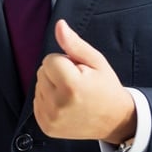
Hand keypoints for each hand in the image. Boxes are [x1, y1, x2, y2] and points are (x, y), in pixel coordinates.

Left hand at [34, 19, 135, 143]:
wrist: (114, 120)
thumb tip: (59, 25)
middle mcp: (58, 104)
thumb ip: (74, 43)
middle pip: (41, 72)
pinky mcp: (46, 126)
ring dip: (52, 86)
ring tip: (72, 94)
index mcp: (71, 86)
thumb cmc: (106, 87)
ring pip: (38, 86)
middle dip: (56, 73)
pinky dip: (48, 100)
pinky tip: (65, 104)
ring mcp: (50, 118)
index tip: (79, 72)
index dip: (65, 61)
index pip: (49, 59)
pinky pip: (37, 101)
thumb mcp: (96, 61)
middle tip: (77, 83)